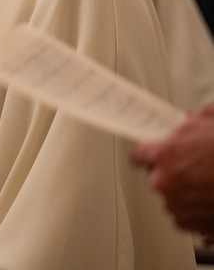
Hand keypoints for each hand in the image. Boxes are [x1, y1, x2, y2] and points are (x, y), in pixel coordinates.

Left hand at [131, 105, 213, 240]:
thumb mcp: (211, 120)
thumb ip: (191, 120)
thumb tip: (187, 119)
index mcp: (164, 154)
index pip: (138, 155)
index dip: (147, 154)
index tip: (150, 155)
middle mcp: (164, 181)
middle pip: (156, 177)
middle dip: (171, 172)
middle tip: (193, 167)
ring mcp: (177, 205)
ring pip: (171, 197)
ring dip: (183, 192)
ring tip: (207, 183)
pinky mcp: (192, 224)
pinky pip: (185, 216)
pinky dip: (195, 209)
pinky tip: (210, 197)